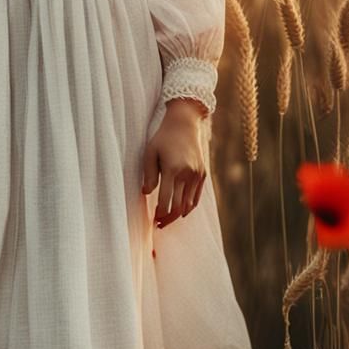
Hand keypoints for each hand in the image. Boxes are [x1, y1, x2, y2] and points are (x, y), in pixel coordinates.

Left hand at [141, 98, 207, 227]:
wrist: (184, 124)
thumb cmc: (163, 137)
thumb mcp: (150, 152)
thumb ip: (148, 174)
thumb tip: (146, 193)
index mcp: (172, 169)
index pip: (166, 200)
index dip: (160, 213)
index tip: (154, 220)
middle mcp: (187, 174)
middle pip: (179, 206)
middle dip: (168, 218)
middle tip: (159, 224)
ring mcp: (197, 175)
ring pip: (189, 204)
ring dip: (179, 215)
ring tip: (168, 220)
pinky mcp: (203, 174)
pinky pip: (197, 197)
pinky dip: (189, 206)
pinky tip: (181, 211)